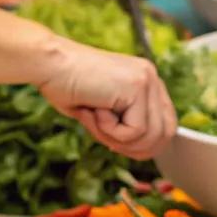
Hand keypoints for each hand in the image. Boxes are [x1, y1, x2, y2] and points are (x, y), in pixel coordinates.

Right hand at [36, 34, 176, 157]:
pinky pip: (134, 130)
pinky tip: (94, 110)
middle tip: (109, 143)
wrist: (49, 65)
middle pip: (165, 133)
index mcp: (146, 82)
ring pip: (150, 135)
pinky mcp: (137, 86)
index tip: (119, 146)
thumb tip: (142, 152)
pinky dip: (109, 130)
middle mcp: (151, 77)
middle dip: (136, 148)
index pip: (166, 124)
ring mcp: (147, 80)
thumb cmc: (67, 88)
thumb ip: (126, 127)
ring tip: (95, 120)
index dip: (146, 144)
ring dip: (118, 139)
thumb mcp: (104, 113)